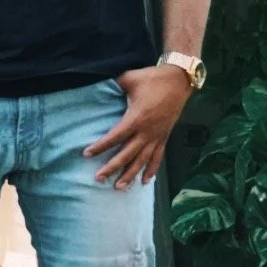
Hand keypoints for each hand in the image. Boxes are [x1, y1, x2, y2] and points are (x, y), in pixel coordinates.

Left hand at [82, 65, 191, 189]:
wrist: (179, 80)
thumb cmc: (153, 78)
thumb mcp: (129, 79)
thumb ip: (113, 85)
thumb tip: (98, 86)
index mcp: (136, 118)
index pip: (115, 136)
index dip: (100, 146)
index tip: (86, 153)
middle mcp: (146, 131)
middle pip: (127, 154)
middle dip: (112, 167)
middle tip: (98, 178)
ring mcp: (157, 136)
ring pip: (142, 160)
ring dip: (130, 175)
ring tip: (119, 187)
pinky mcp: (164, 137)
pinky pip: (157, 157)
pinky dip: (151, 170)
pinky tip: (145, 181)